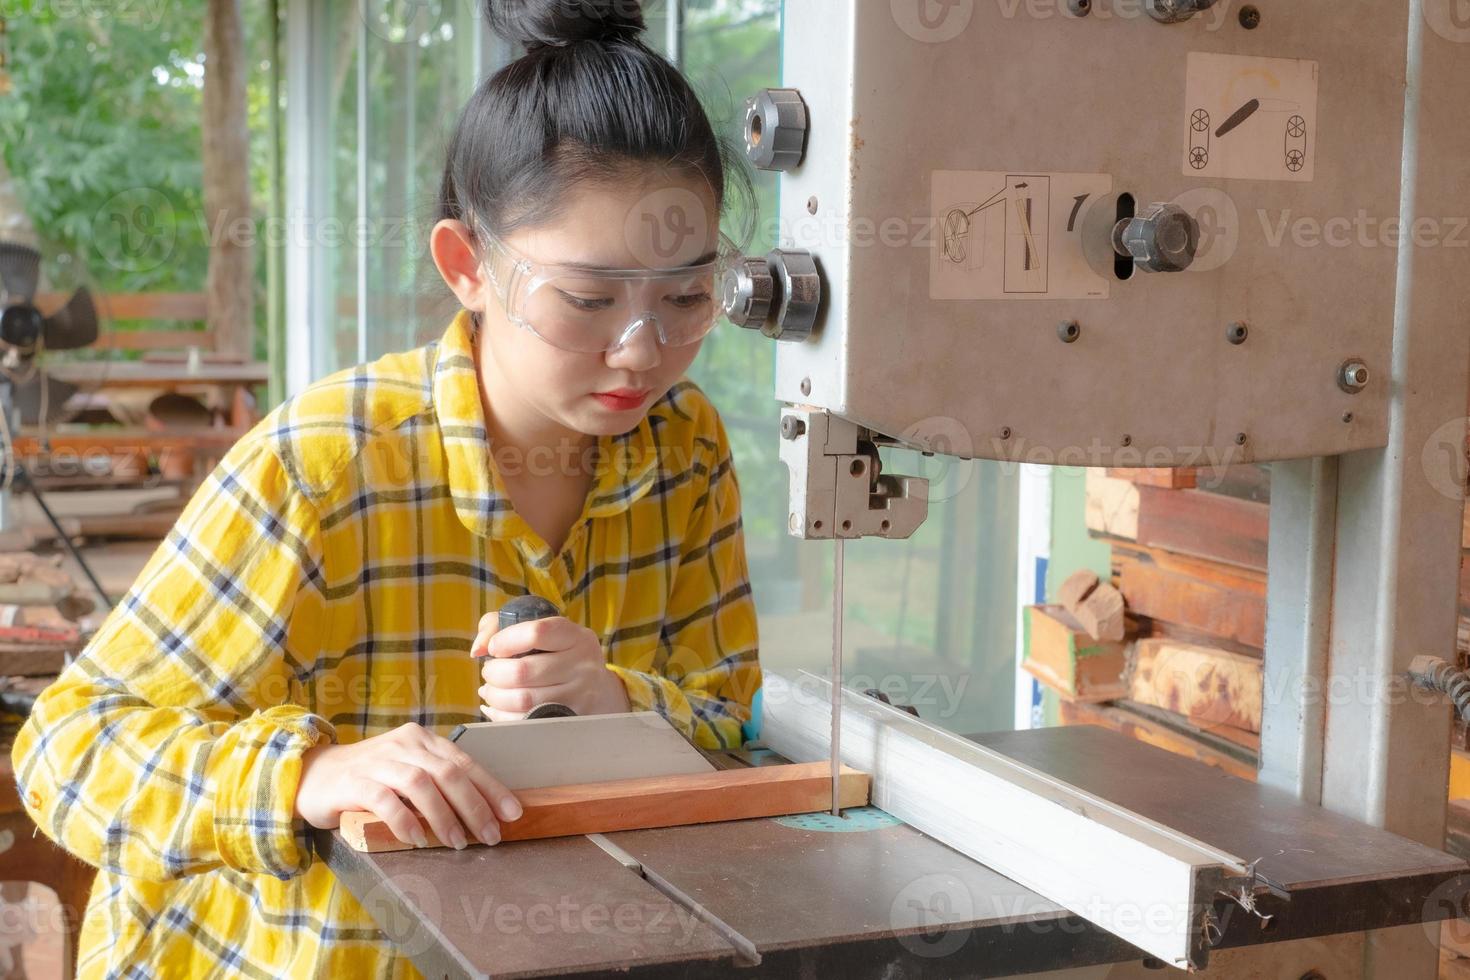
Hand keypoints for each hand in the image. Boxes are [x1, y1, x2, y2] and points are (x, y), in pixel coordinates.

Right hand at [293, 722, 520, 848]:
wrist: (311, 775)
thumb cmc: (368, 779)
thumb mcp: (407, 773)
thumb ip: (437, 783)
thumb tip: (481, 810)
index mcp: (421, 740)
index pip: (464, 763)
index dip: (491, 788)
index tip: (513, 813)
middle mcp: (403, 745)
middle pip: (448, 773)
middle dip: (475, 806)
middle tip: (490, 835)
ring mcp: (377, 760)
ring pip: (421, 785)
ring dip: (444, 816)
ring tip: (458, 842)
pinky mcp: (353, 781)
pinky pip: (385, 799)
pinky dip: (405, 820)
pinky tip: (417, 839)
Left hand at [472, 614, 631, 720]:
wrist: (597, 689)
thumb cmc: (555, 653)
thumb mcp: (537, 628)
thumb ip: (499, 625)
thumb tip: (478, 650)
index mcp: (574, 636)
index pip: (536, 633)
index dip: (505, 640)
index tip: (494, 648)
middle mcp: (582, 664)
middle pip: (523, 671)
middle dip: (494, 674)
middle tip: (490, 673)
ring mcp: (579, 695)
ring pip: (523, 700)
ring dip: (495, 697)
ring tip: (490, 691)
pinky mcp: (571, 719)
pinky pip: (527, 722)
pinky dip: (502, 717)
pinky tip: (498, 708)